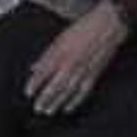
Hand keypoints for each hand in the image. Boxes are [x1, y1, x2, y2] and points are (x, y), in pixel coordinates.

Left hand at [26, 1, 128, 117]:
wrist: (107, 25)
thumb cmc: (84, 28)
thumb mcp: (61, 38)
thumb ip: (47, 54)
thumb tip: (34, 67)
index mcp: (60, 53)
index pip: (43, 73)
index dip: (34, 84)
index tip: (28, 93)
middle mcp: (70, 64)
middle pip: (54, 86)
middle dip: (44, 99)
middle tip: (37, 108)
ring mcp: (82, 70)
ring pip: (67, 92)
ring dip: (57, 103)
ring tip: (48, 111)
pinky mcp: (94, 74)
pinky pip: (83, 92)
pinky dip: (75, 101)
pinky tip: (68, 108)